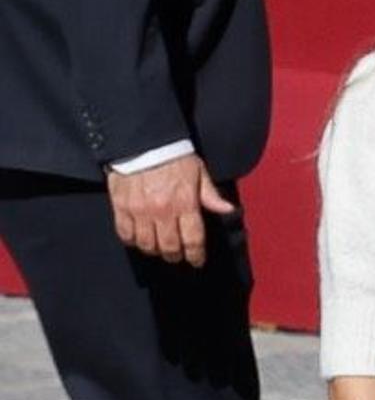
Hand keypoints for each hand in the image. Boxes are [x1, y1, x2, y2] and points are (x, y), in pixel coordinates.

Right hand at [106, 153, 236, 266]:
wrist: (141, 138)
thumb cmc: (173, 155)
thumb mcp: (198, 171)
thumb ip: (210, 194)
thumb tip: (228, 210)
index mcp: (184, 202)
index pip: (193, 239)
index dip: (196, 255)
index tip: (196, 260)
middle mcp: (162, 210)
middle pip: (169, 247)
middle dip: (175, 255)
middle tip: (177, 254)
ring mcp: (140, 210)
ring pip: (147, 245)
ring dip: (154, 250)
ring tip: (158, 246)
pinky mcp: (121, 206)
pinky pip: (125, 234)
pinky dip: (132, 240)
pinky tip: (138, 238)